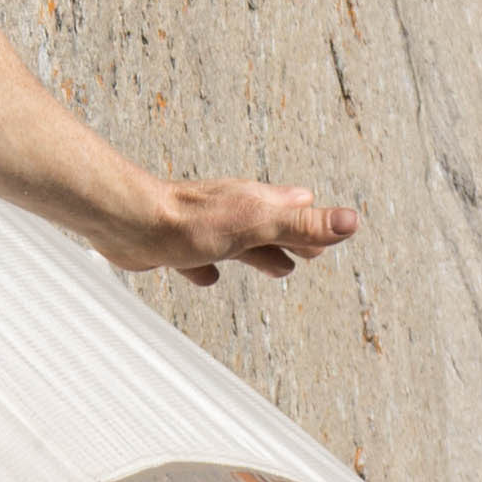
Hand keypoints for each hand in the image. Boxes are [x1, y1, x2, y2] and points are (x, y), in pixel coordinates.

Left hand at [117, 179, 361, 285]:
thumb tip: (352, 220)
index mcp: (256, 204)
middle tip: (308, 254)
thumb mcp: (259, 224)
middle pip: (270, 226)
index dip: (314, 228)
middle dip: (291, 240)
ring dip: (258, 254)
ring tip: (273, 266)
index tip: (328, 239)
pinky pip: (198, 258)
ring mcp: (203, 227)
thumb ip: (304, 224)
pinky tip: (207, 278)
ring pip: (239, 242)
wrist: (130, 222)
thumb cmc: (192, 221)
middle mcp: (232, 211)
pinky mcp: (176, 244)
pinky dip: (209, 268)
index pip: (295, 212)